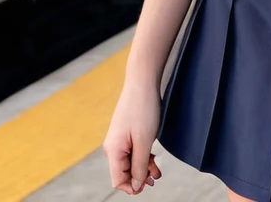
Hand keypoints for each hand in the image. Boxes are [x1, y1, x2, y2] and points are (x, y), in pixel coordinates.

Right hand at [103, 80, 163, 194]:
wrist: (142, 82)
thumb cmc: (143, 109)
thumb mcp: (144, 141)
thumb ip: (139, 166)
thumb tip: (136, 185)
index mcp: (113, 150)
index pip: (118, 180)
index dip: (132, 187)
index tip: (146, 186)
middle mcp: (113, 146)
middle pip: (124, 172)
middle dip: (139, 177)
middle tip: (155, 178)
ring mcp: (119, 139)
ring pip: (130, 162)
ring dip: (143, 168)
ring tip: (157, 171)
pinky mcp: (126, 132)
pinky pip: (132, 151)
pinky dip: (143, 157)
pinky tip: (153, 159)